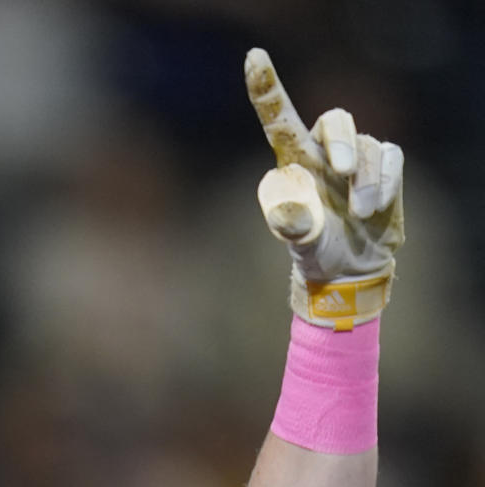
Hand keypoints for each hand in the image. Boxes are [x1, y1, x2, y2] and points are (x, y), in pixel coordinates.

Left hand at [245, 47, 404, 326]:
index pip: (279, 118)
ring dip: (364, 182)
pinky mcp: (384, 166)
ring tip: (358, 214)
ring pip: (367, 146)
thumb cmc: (316, 251)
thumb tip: (291, 207)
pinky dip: (384, 182)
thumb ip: (293, 225)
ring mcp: (356, 157)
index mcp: (294, 161)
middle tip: (342, 173)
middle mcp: (323, 152)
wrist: (350, 270)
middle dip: (342, 142)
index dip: (267, 88)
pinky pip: (391, 156)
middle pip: (335, 120)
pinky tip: (374, 208)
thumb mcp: (301, 244)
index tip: (254, 59)